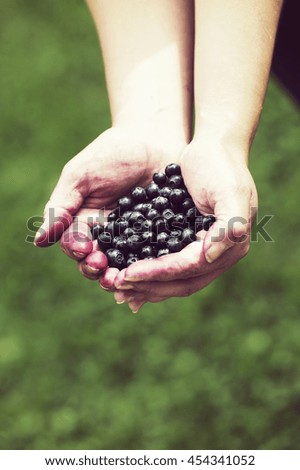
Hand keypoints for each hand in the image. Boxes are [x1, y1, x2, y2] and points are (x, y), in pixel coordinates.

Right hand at [34, 127, 182, 279]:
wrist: (152, 140)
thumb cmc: (112, 154)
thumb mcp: (80, 176)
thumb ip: (62, 206)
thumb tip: (40, 240)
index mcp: (84, 223)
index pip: (74, 245)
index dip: (77, 251)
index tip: (84, 249)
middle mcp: (107, 236)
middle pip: (97, 262)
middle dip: (97, 269)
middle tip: (102, 268)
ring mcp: (134, 239)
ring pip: (123, 266)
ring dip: (120, 275)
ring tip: (122, 278)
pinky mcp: (159, 238)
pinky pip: (152, 257)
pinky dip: (148, 267)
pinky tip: (148, 273)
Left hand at [110, 136, 257, 311]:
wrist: (214, 148)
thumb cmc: (222, 167)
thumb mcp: (230, 193)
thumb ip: (228, 227)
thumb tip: (209, 257)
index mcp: (230, 248)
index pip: (189, 268)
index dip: (159, 273)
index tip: (129, 274)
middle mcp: (216, 256)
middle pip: (180, 282)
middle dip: (148, 286)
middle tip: (116, 287)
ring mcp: (201, 252)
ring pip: (172, 279)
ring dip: (145, 286)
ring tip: (116, 288)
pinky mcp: (185, 242)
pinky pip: (166, 264)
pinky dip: (148, 272)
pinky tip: (127, 274)